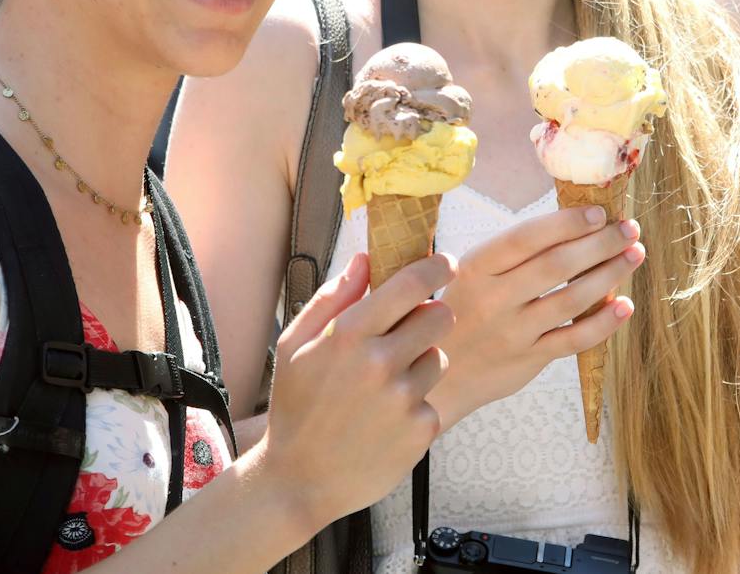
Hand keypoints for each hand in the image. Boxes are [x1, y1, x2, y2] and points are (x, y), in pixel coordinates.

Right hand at [261, 250, 458, 527]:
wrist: (298, 482)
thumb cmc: (296, 409)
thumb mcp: (294, 347)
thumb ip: (331, 298)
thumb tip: (364, 258)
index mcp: (349, 335)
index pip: (413, 283)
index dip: (437, 266)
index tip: (445, 263)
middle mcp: (380, 363)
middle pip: (440, 315)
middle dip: (429, 319)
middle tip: (408, 334)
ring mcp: (403, 398)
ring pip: (438, 358)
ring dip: (420, 365)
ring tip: (385, 389)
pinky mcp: (421, 429)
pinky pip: (434, 399)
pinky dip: (416, 407)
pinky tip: (385, 421)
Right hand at [427, 205, 644, 426]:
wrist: (441, 378)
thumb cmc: (465, 312)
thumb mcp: (471, 275)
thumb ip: (512, 254)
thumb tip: (576, 221)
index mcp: (476, 268)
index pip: (526, 238)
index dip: (566, 222)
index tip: (600, 213)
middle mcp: (493, 299)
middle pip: (556, 265)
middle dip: (600, 243)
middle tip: (629, 229)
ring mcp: (513, 332)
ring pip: (571, 299)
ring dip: (610, 274)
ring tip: (634, 255)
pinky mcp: (529, 360)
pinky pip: (574, 340)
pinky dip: (604, 323)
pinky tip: (625, 305)